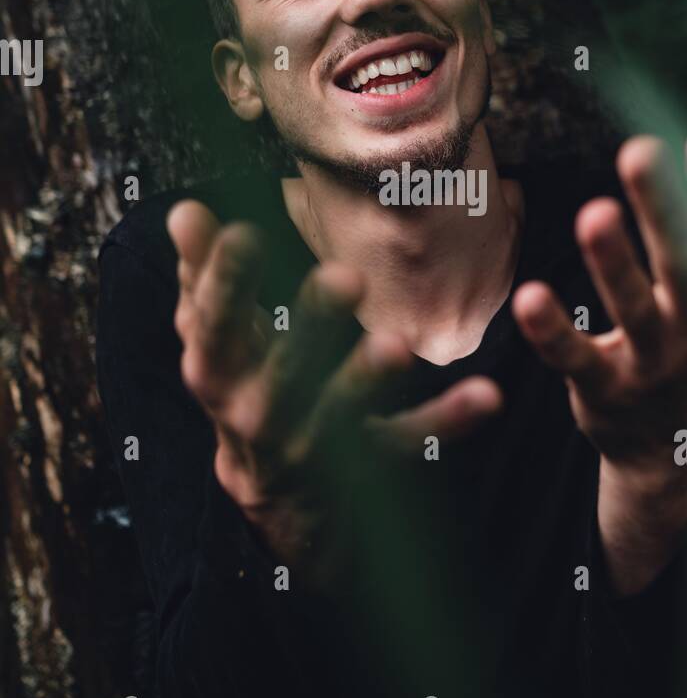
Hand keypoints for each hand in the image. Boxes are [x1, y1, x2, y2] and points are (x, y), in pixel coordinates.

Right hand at [166, 200, 501, 590]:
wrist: (267, 488)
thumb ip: (201, 272)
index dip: (227, 280)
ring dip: (368, 379)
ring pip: (340, 412)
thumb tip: (186, 209)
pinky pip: (408, 442)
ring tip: (398, 345)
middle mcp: (257, 413)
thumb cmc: (241, 382)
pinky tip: (488, 395)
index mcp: (217, 372)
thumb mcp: (213, 334)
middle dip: (313, 324)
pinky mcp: (365, 466)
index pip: (215, 323)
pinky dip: (447, 421)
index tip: (244, 231)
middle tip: (346, 276)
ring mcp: (312, 445)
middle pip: (283, 368)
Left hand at [512, 125, 686, 588]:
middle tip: (642, 150)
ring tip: (593, 213)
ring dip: (615, 263)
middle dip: (664, 207)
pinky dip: (553, 331)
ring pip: (634, 309)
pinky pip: (576, 358)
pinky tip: (529, 295)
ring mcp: (651, 361)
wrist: (671, 449)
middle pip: (683, 262)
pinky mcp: (604, 389)